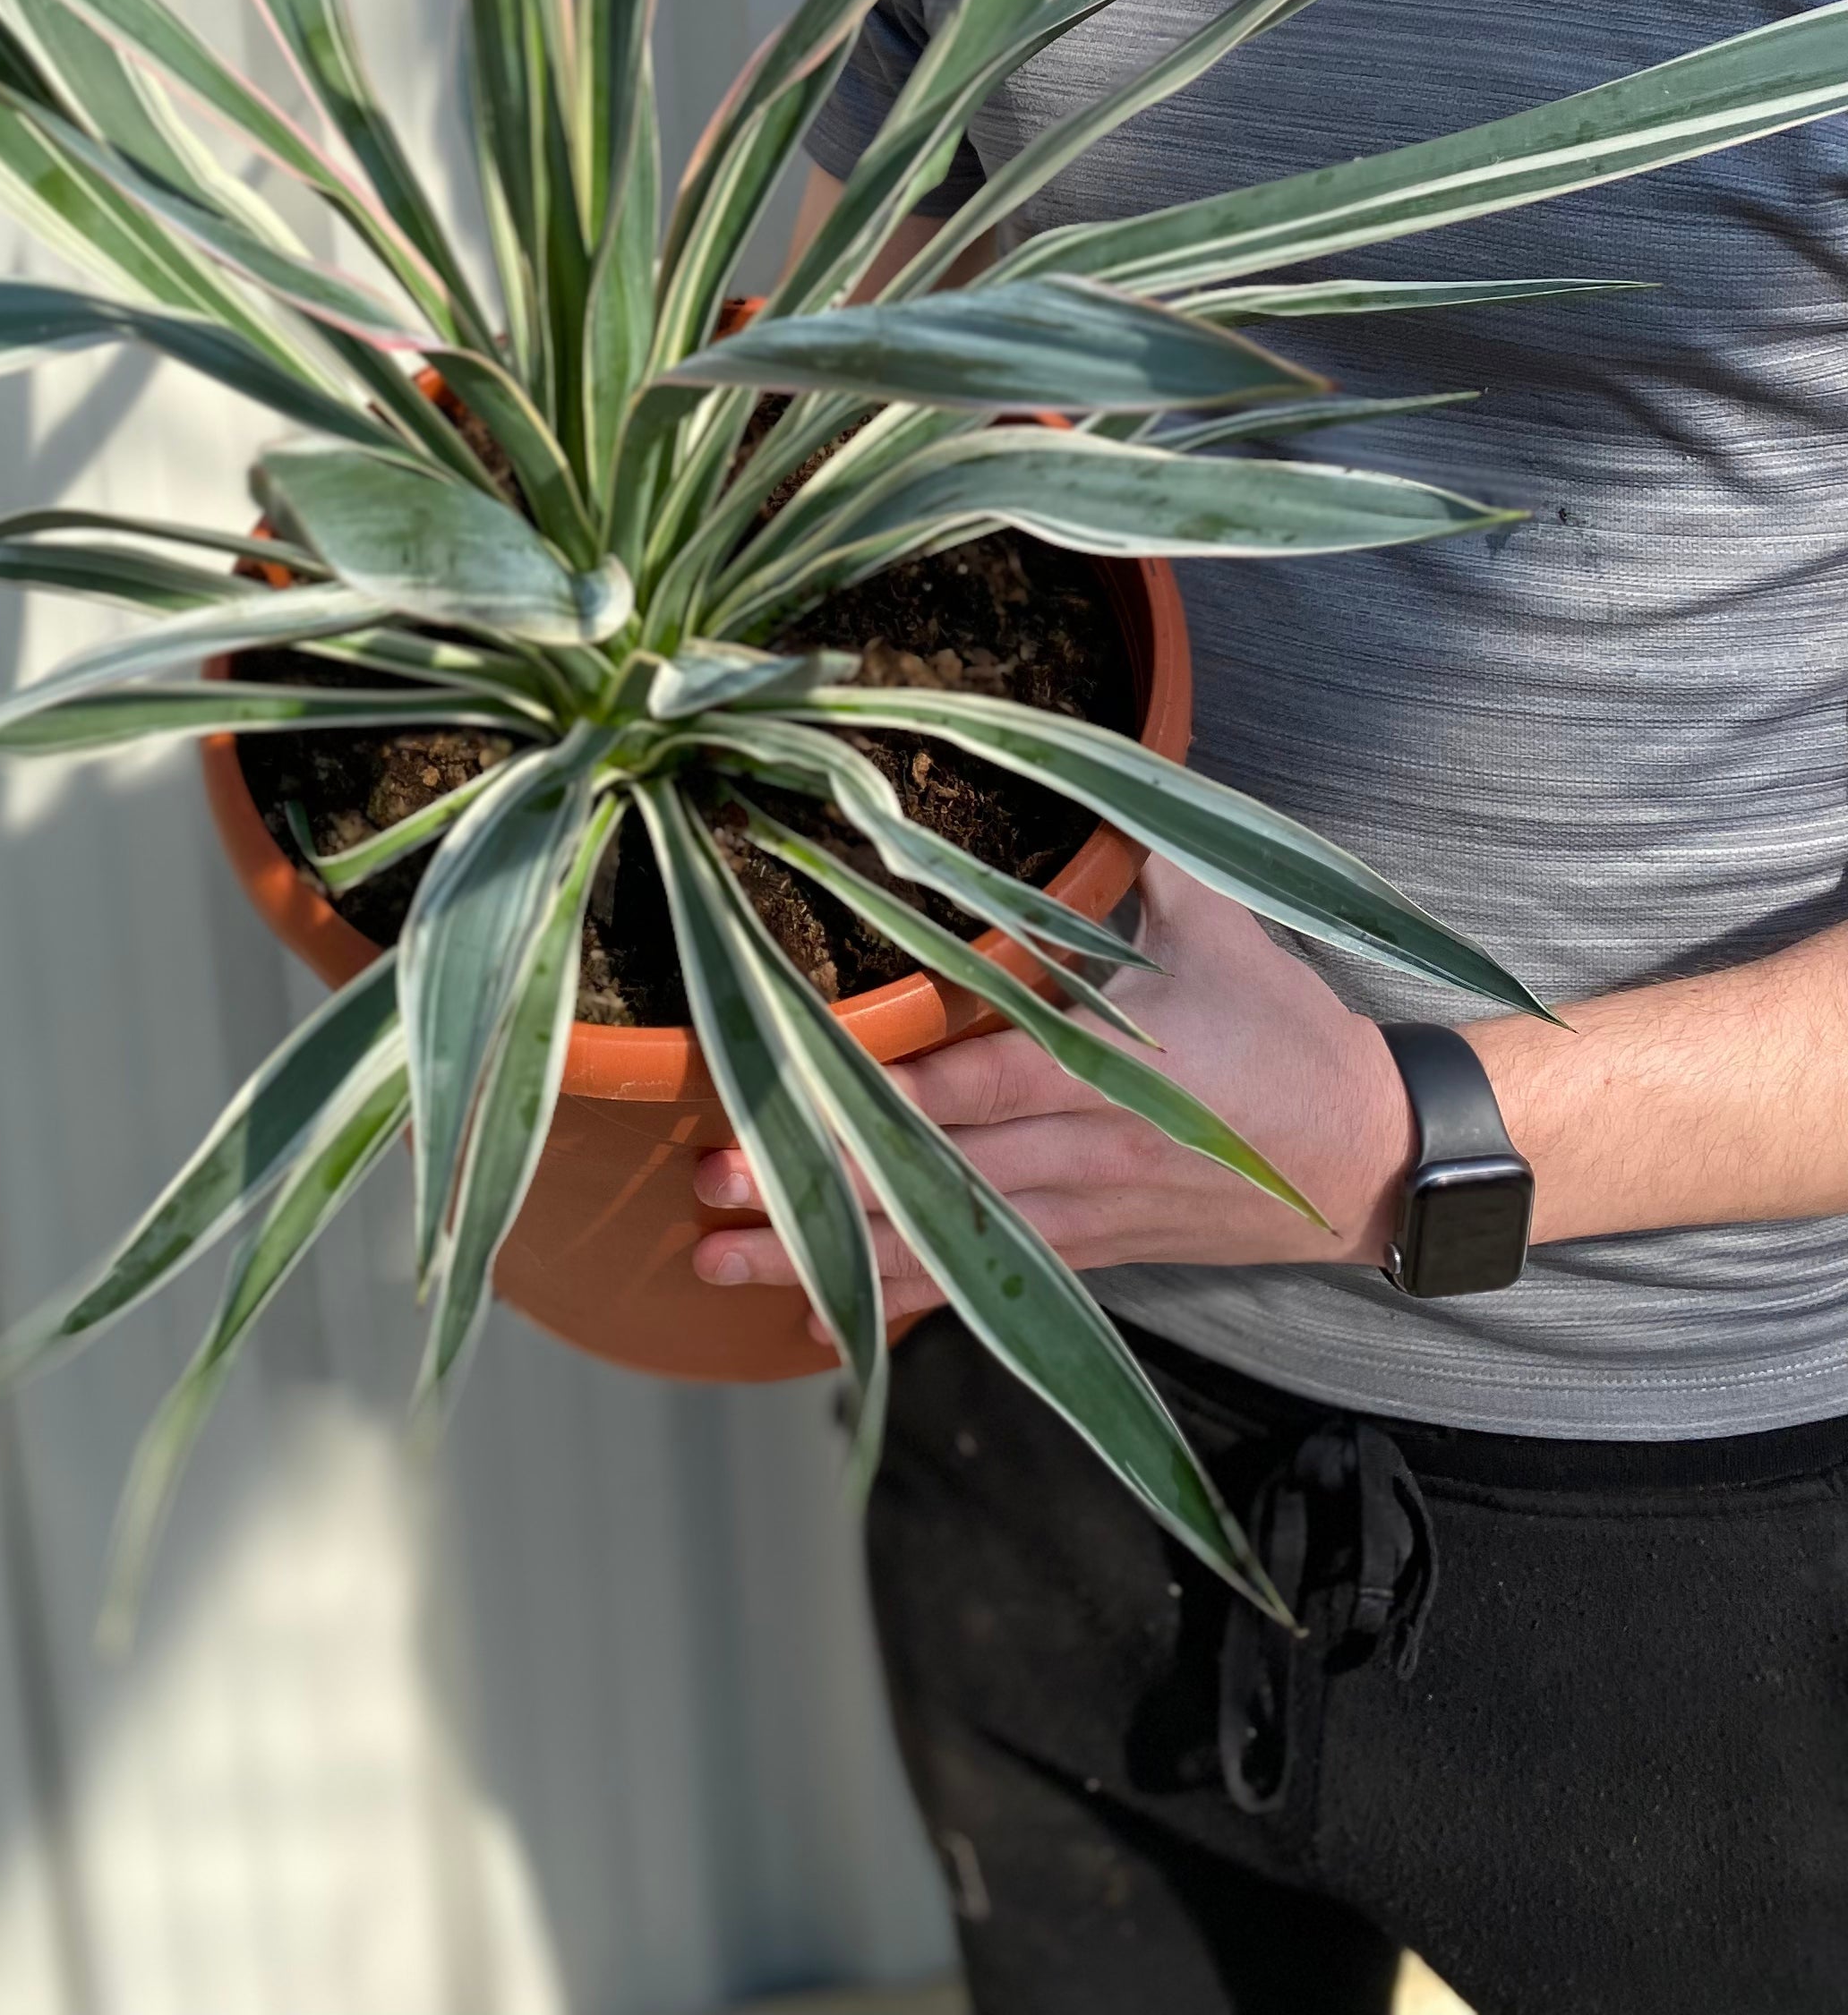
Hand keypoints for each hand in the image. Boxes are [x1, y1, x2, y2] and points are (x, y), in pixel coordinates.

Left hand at [690, 857, 1415, 1324]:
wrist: (1377, 1158)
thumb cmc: (1293, 1029)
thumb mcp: (1220, 925)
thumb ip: (1133, 860)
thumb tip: (1068, 761)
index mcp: (1109, 1064)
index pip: (972, 1084)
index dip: (877, 1098)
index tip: (785, 1098)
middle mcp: (1086, 1148)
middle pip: (932, 1176)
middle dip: (815, 1186)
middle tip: (707, 1194)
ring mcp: (1085, 1211)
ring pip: (943, 1244)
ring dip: (832, 1258)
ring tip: (725, 1266)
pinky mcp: (1094, 1251)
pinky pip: (984, 1284)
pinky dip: (904, 1303)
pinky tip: (823, 1322)